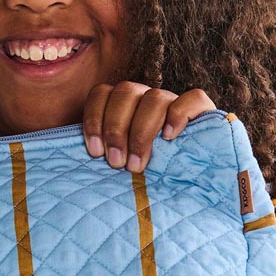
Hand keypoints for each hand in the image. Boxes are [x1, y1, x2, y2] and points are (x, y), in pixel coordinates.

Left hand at [82, 83, 216, 172]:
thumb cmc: (149, 174)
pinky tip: (169, 137)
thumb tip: (72, 166)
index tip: (95, 152)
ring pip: (154, 97)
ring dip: (141, 131)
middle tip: (116, 163)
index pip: (101, 93)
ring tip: (137, 164)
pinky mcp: (204, 111)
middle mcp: (147, 98)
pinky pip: (193, 98)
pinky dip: (179, 115)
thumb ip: (103, 154)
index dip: (94, 119)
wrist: (197, 183)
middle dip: (116, 129)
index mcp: (124, 105)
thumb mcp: (120, 162)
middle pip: (125, 92)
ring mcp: (175, 102)